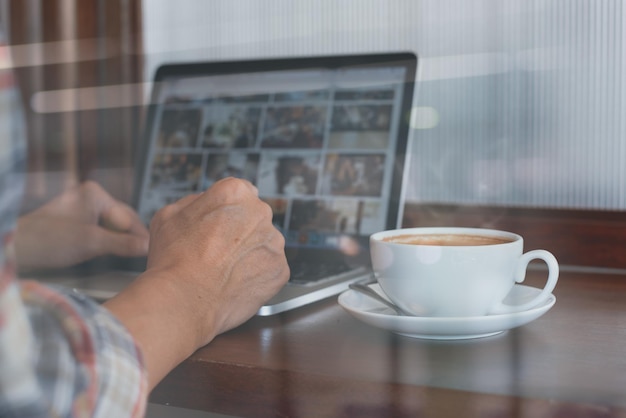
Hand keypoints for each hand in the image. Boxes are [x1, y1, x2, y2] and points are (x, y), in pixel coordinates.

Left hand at [15, 181, 148, 269]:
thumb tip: (148, 246)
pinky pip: (100, 229)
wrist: (17, 247)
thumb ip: (123, 244)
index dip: (141, 235)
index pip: (129, 216)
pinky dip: (108, 240)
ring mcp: (82, 207)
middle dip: (131, 236)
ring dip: (120, 240)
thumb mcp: (92, 243)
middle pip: (122, 219)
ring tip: (133, 255)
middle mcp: (90, 196)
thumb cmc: (48, 241)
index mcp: (95, 194)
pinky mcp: (75, 219)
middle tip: (146, 254)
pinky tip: (113, 252)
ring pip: (111, 225)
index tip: (153, 250)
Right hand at [104, 177, 289, 388]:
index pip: (239, 193)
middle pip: (253, 218)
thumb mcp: (168, 215)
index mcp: (234, 192)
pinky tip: (235, 283)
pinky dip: (257, 276)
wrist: (184, 300)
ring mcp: (273, 242)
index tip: (217, 225)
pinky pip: (270, 270)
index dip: (225, 211)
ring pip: (263, 244)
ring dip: (249, 254)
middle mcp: (259, 213)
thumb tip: (204, 203)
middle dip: (239, 232)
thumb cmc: (174, 260)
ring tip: (224, 270)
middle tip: (217, 251)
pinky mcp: (280, 270)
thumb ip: (193, 202)